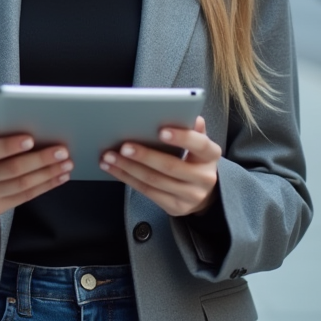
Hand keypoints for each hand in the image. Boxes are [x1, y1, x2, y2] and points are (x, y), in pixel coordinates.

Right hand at [0, 118, 72, 217]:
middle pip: (12, 169)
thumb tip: (9, 122)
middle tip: (62, 151)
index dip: (11, 145)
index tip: (31, 139)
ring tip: (66, 164)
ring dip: (48, 174)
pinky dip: (45, 186)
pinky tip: (59, 177)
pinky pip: (24, 198)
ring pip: (22, 185)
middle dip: (40, 159)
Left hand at [99, 116, 220, 216]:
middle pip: (170, 167)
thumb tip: (185, 112)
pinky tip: (114, 169)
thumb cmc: (196, 160)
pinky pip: (147, 192)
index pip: (199, 145)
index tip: (160, 130)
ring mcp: (190, 196)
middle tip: (123, 146)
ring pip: (154, 181)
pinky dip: (128, 179)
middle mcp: (204, 178)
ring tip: (110, 156)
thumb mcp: (199, 143)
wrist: (206, 193)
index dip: (181, 138)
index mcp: (211, 156)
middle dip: (144, 155)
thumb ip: (192, 129)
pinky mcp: (175, 208)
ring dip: (128, 168)